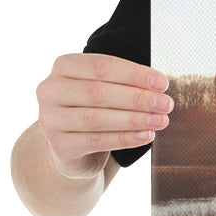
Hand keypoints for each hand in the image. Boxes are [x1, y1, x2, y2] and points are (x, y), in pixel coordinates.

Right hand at [36, 53, 172, 178]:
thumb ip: (126, 83)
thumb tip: (160, 87)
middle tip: (166, 104)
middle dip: (137, 98)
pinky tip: (146, 136)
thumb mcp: (107, 89)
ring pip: (97, 118)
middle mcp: (50, 90)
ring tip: (160, 121)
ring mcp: (50, 119)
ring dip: (134, 119)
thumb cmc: (96, 109)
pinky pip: (97, 141)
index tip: (162, 83)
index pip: (102, 66)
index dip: (135, 74)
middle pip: (99, 92)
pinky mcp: (59, 145)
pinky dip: (125, 138)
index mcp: (64, 66)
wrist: (74, 148)